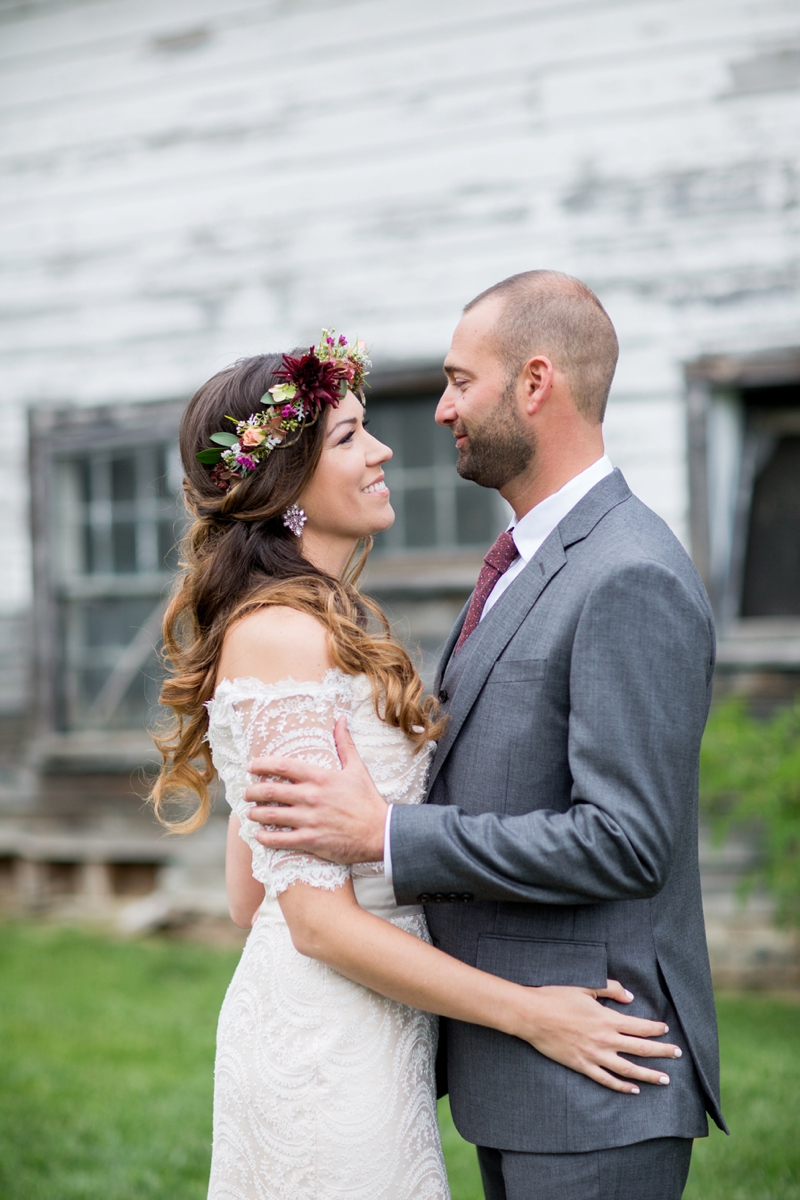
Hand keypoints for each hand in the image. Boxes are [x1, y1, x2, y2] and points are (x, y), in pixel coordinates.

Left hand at [245, 718, 386, 863]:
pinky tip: (259, 835)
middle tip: (247, 793)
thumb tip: (341, 720)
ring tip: (250, 812)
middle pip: (270, 790)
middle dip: (252, 791)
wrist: (380, 833)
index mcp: (320, 777)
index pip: (282, 766)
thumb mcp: (357, 768)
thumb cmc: (368, 800)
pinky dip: (265, 837)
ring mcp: (309, 819)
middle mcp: (311, 797)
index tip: (251, 766)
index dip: (262, 764)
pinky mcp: (311, 840)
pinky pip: (280, 839)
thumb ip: (345, 744)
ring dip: (255, 813)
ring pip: (270, 815)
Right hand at [520, 979, 680, 1093]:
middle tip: (677, 1055)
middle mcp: (605, 1039)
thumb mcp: (585, 987)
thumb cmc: (557, 997)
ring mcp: (594, 1055)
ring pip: (628, 1069)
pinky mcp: (582, 1066)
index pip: (639, 1026)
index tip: (666, 1030)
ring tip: (665, 1079)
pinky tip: (633, 1089)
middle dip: (662, 1052)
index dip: (655, 1029)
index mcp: (607, 1018)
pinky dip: (622, 1086)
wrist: (532, 1015)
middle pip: (640, 1049)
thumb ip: (610, 989)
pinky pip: (606, 1080)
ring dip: (648, 1074)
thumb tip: (630, 997)